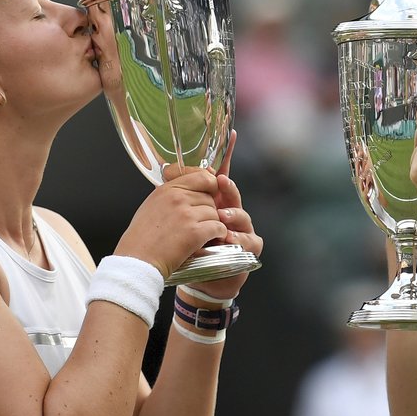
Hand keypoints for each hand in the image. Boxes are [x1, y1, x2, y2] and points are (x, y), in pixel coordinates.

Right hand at [115, 169, 225, 278]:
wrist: (137, 261)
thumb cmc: (141, 239)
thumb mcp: (152, 206)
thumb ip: (171, 195)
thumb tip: (190, 191)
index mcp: (167, 189)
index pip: (202, 176)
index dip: (211, 186)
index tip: (212, 195)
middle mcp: (177, 198)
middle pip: (210, 197)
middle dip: (209, 211)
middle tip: (201, 223)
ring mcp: (186, 215)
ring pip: (215, 213)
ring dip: (213, 224)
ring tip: (203, 234)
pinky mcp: (194, 233)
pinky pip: (218, 227)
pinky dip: (218, 234)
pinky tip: (211, 240)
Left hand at [187, 131, 262, 300]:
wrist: (203, 280)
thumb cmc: (191, 250)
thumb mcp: (182, 223)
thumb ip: (180, 199)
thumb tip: (167, 171)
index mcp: (215, 203)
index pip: (221, 178)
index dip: (227, 156)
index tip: (231, 135)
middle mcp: (231, 213)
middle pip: (233, 195)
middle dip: (228, 188)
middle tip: (220, 182)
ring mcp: (243, 230)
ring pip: (243, 217)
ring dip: (232, 216)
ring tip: (221, 217)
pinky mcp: (249, 248)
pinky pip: (249, 241)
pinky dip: (239, 240)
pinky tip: (229, 240)